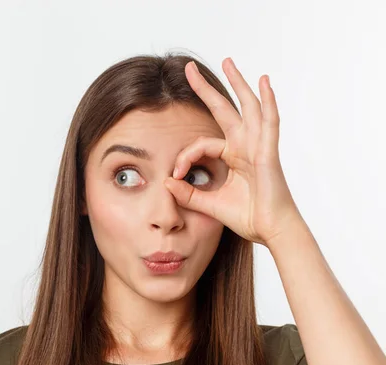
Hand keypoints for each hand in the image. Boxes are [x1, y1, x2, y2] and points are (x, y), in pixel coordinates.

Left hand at [163, 58, 302, 246]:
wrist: (271, 231)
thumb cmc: (247, 217)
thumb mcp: (209, 204)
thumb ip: (188, 194)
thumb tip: (166, 183)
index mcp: (232, 156)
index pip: (201, 145)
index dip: (185, 157)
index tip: (175, 175)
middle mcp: (245, 146)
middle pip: (224, 109)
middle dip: (207, 89)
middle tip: (188, 69)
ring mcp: (258, 146)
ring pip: (247, 107)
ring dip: (238, 83)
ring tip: (228, 62)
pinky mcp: (268, 152)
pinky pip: (269, 122)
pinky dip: (269, 102)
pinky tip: (264, 82)